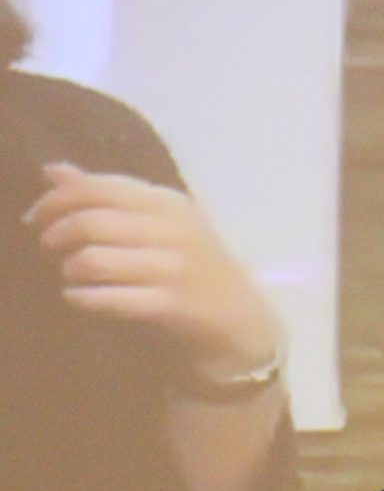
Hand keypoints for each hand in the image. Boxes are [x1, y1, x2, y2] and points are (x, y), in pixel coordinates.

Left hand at [26, 164, 285, 381]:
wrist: (241, 319)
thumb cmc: (192, 266)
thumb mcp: (159, 222)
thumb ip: (107, 196)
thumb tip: (53, 171)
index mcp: (169, 203)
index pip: (99, 187)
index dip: (55, 200)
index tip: (36, 218)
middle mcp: (174, 230)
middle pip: (90, 221)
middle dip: (55, 235)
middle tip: (49, 248)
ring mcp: (175, 268)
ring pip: (93, 260)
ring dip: (70, 269)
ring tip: (71, 276)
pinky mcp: (173, 305)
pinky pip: (110, 298)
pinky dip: (84, 298)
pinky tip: (78, 299)